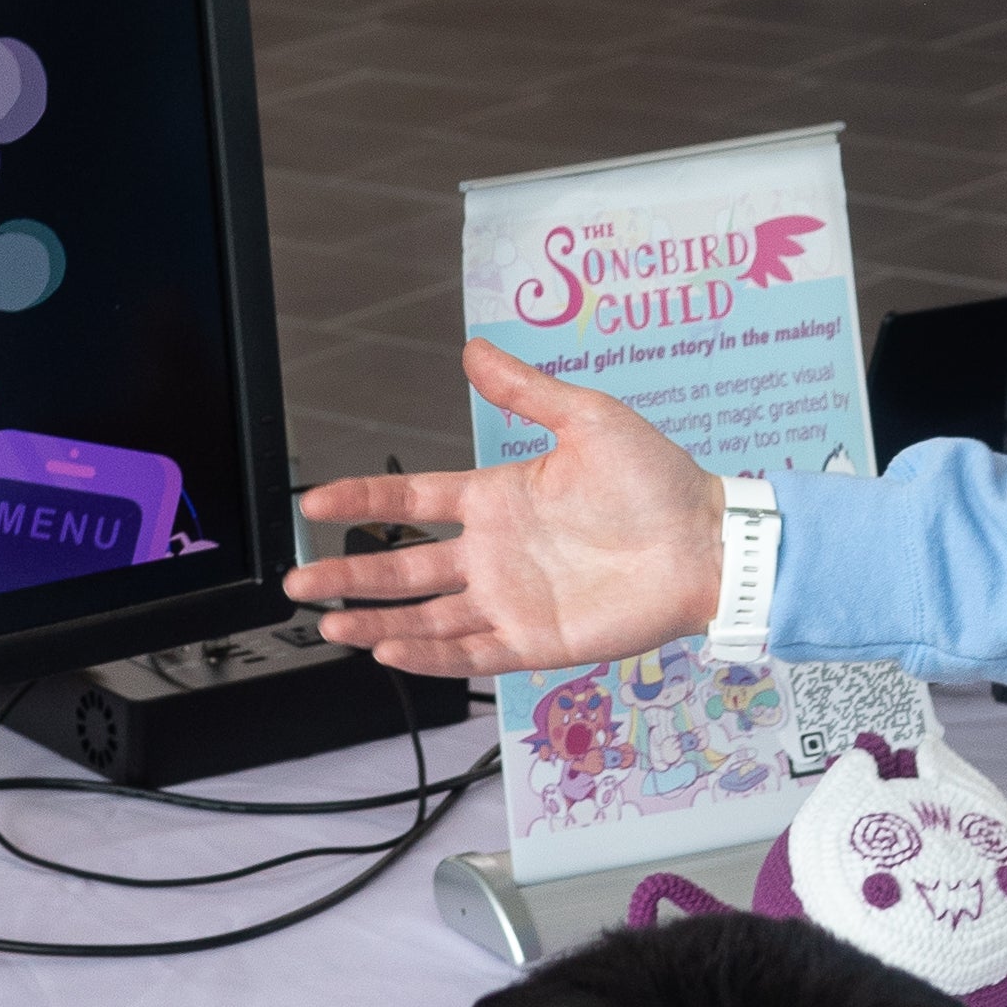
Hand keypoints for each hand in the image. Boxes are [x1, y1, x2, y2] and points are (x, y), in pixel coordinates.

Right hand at [280, 342, 726, 676]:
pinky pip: (471, 653)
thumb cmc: (658, 480)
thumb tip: (473, 350)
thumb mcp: (587, 419)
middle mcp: (495, 553)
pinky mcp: (537, 640)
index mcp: (498, 498)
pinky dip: (429, 656)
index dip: (362, 500)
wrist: (708, 542)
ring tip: (329, 625)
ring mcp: (512, 600)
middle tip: (298, 583)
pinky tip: (390, 650)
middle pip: (403, 566)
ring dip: (376, 621)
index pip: (412, 500)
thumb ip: (525, 391)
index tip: (315, 502)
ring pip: (426, 616)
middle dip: (348, 575)